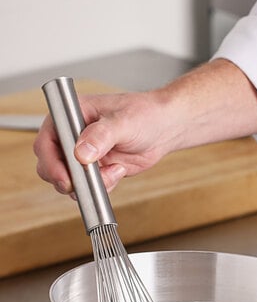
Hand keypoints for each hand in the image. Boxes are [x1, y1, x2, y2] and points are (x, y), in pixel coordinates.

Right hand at [34, 59, 256, 194]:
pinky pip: (90, 186)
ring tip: (114, 171)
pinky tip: (120, 170)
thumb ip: (101, 136)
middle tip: (85, 183)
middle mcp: (72, 136)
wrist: (165, 129)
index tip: (65, 176)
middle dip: (66, 179)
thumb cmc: (144, 114)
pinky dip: (103, 186)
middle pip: (50, 166)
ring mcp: (83, 155)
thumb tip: (82, 153)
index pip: (46, 141)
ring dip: (88, 184)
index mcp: (69, 116)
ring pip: (69, 180)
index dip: (50, 161)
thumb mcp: (123, 121)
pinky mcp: (97, 170)